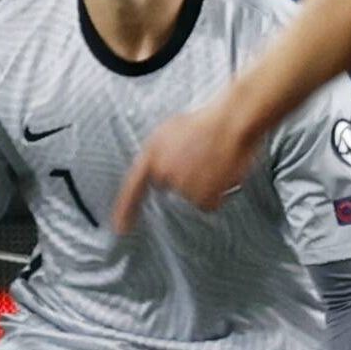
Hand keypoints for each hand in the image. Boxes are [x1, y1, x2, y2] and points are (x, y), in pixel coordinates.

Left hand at [112, 96, 258, 232]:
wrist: (230, 122)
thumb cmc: (205, 122)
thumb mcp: (168, 131)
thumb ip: (158, 153)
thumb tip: (159, 165)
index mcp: (151, 155)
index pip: (132, 188)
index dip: (125, 210)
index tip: (120, 228)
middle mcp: (162, 173)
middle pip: (169, 186)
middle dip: (182, 176)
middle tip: (199, 159)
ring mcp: (182, 185)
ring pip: (191, 196)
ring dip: (203, 184)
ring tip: (213, 162)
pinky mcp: (201, 195)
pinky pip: (208, 204)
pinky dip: (216, 195)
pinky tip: (220, 175)